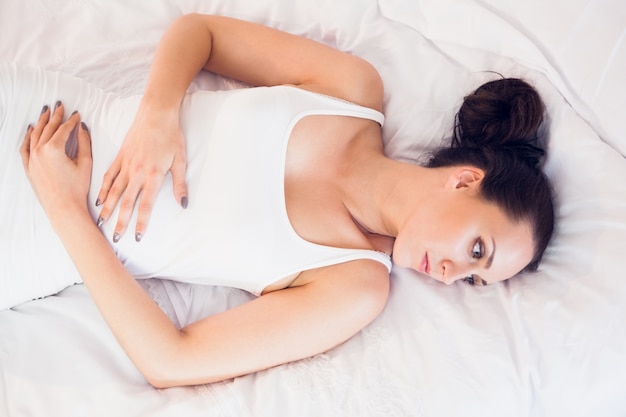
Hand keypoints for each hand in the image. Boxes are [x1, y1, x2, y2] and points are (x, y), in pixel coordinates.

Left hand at [20, 102, 92, 223]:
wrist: (64, 208)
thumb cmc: (76, 188)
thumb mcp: (85, 163)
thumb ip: (84, 142)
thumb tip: (82, 128)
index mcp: (54, 149)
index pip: (63, 129)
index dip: (71, 121)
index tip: (77, 115)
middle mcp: (39, 151)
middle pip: (48, 129)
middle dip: (54, 116)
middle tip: (59, 106)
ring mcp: (32, 160)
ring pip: (34, 135)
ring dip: (40, 122)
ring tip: (45, 112)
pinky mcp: (28, 168)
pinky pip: (25, 148)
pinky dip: (27, 138)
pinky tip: (31, 130)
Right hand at [95, 106, 187, 242]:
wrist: (156, 113)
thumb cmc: (171, 136)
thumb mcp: (180, 160)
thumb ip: (180, 184)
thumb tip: (182, 204)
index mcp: (153, 176)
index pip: (146, 205)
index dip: (141, 223)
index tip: (137, 237)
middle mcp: (137, 172)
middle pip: (126, 202)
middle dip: (120, 222)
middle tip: (116, 238)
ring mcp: (126, 164)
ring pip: (113, 191)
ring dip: (107, 208)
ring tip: (101, 223)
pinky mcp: (120, 156)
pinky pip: (109, 175)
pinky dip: (103, 188)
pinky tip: (98, 199)